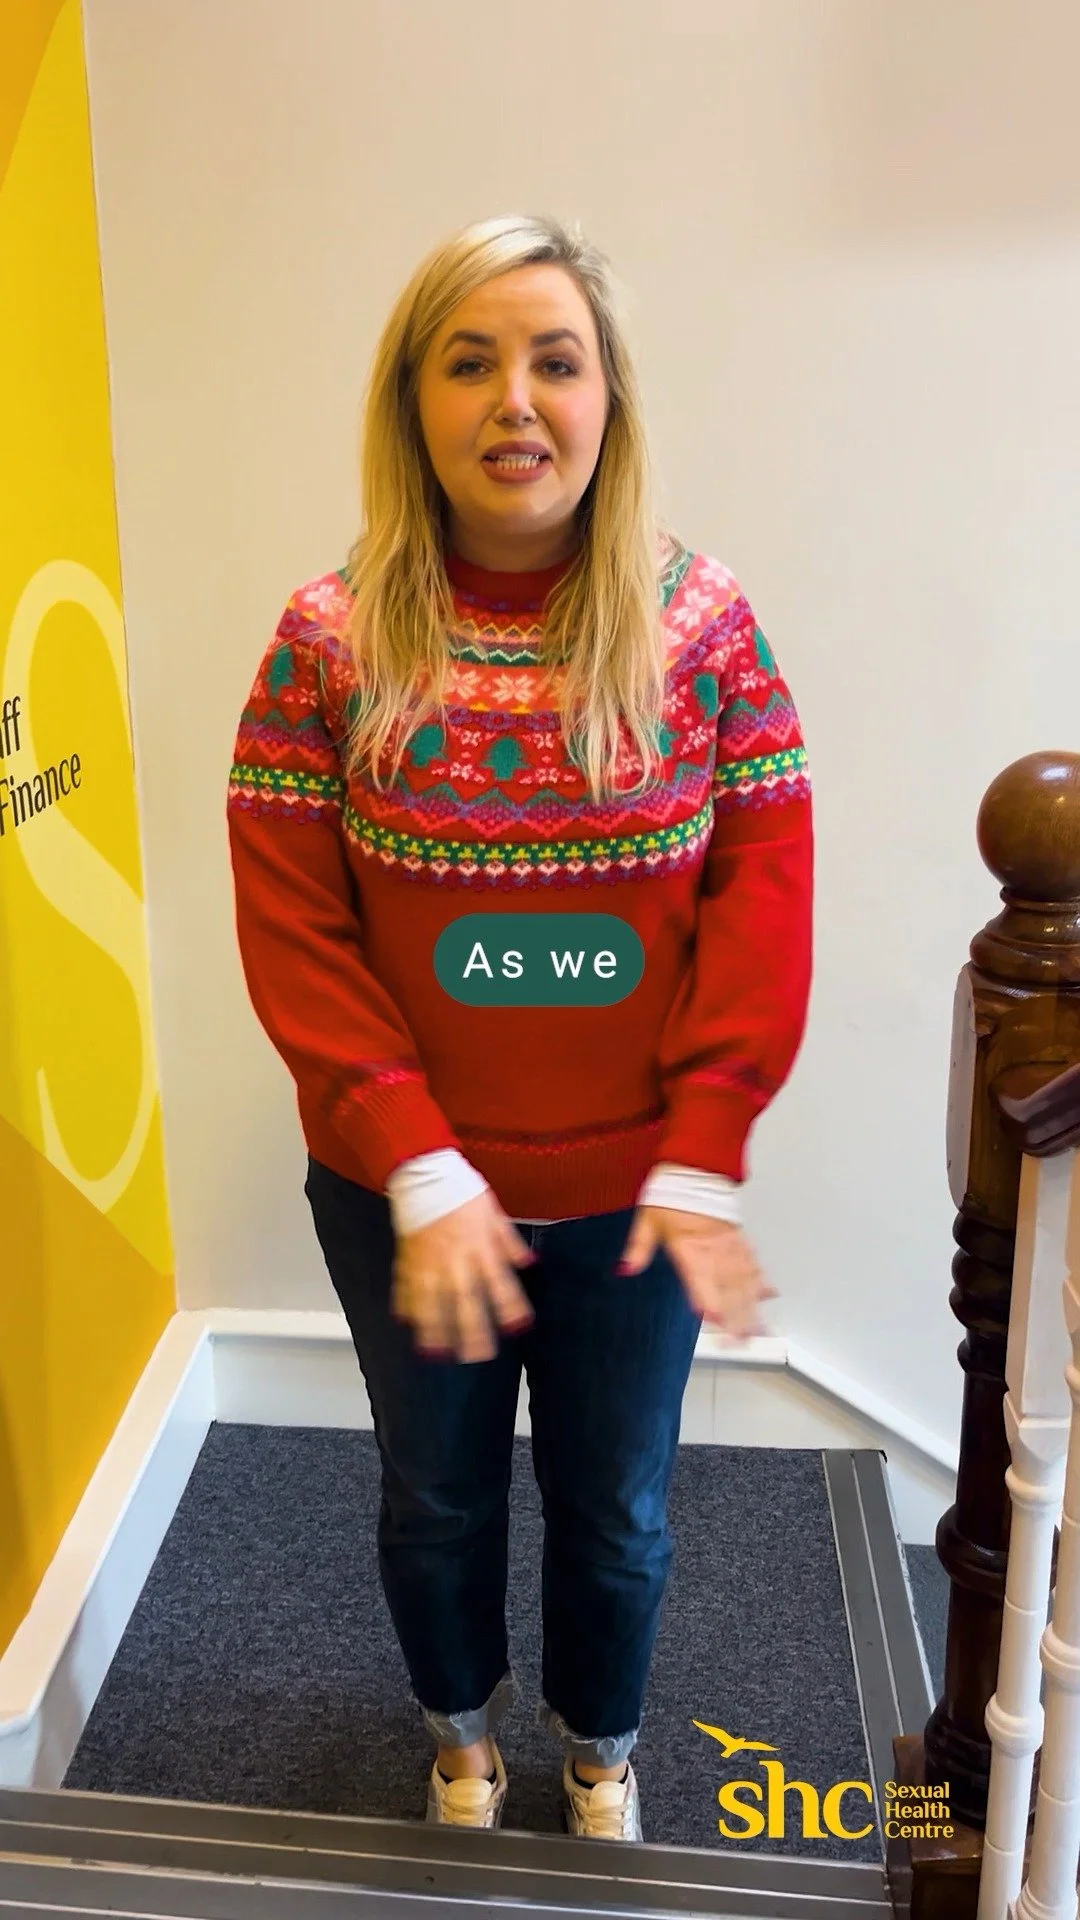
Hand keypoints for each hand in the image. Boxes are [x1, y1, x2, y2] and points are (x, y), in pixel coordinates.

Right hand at [391, 1187, 536, 1363]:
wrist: (425, 1173)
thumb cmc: (462, 1190)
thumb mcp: (494, 1213)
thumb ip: (509, 1242)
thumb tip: (528, 1262)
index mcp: (481, 1247)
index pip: (500, 1284)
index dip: (510, 1307)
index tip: (519, 1328)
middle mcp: (456, 1260)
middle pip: (466, 1302)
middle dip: (473, 1331)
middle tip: (478, 1356)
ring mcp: (429, 1262)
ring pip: (433, 1302)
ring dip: (435, 1329)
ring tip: (438, 1353)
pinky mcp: (408, 1259)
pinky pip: (406, 1287)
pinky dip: (406, 1306)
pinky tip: (407, 1324)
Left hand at [618, 1206, 776, 1342]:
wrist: (696, 1167)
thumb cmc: (670, 1194)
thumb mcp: (647, 1220)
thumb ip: (638, 1248)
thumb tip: (624, 1269)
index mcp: (688, 1246)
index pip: (699, 1277)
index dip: (706, 1298)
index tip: (713, 1319)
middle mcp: (712, 1249)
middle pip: (727, 1287)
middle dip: (736, 1316)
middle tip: (741, 1342)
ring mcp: (729, 1245)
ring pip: (745, 1279)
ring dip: (752, 1305)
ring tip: (759, 1330)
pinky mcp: (739, 1239)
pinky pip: (753, 1262)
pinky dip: (761, 1279)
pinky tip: (769, 1295)